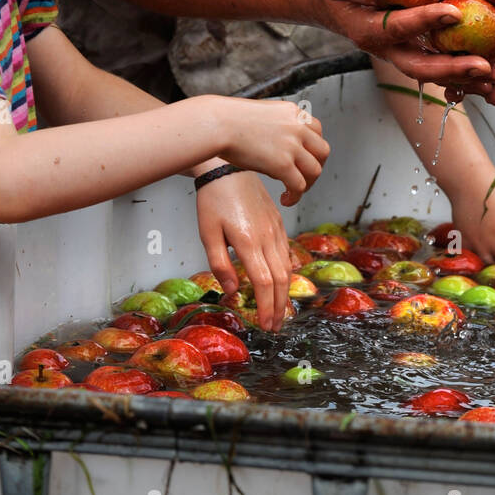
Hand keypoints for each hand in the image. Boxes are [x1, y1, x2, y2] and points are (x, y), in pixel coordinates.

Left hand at [195, 171, 292, 330]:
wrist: (227, 168)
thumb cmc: (213, 200)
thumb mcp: (208, 233)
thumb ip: (219, 264)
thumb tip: (232, 290)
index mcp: (248, 242)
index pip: (264, 283)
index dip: (266, 307)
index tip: (265, 325)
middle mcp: (267, 237)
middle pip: (280, 279)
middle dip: (278, 306)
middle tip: (275, 326)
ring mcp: (275, 228)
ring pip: (287, 267)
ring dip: (285, 292)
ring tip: (279, 310)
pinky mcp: (278, 222)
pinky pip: (286, 252)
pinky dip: (287, 272)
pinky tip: (282, 282)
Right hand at [215, 97, 329, 204]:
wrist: (216, 124)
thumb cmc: (227, 120)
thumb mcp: (261, 113)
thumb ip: (275, 124)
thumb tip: (275, 138)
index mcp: (292, 112)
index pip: (317, 130)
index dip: (312, 148)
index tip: (303, 158)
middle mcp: (297, 127)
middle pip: (322, 151)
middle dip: (315, 167)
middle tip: (303, 178)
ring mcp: (292, 145)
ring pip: (315, 171)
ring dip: (307, 185)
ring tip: (293, 192)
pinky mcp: (282, 164)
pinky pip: (299, 186)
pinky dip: (295, 196)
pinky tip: (285, 199)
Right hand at [303, 0, 494, 96]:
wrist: (326, 1)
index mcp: (367, 30)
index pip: (399, 27)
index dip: (426, 20)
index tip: (455, 12)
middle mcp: (386, 49)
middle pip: (422, 67)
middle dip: (455, 69)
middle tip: (487, 66)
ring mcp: (400, 54)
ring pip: (436, 74)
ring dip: (468, 80)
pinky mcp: (412, 53)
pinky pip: (442, 68)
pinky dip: (467, 75)